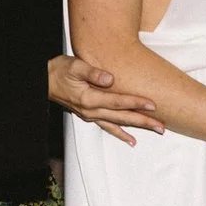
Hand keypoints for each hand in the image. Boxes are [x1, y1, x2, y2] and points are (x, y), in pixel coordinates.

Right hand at [48, 55, 162, 144]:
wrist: (44, 80)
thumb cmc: (59, 70)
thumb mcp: (74, 66)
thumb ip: (92, 72)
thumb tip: (110, 79)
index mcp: (89, 98)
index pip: (118, 102)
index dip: (136, 103)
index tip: (153, 105)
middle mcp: (91, 110)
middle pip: (123, 117)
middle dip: (144, 121)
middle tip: (162, 126)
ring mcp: (91, 115)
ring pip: (119, 124)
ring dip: (137, 127)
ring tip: (155, 130)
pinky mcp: (90, 115)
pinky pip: (108, 127)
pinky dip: (120, 134)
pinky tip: (131, 139)